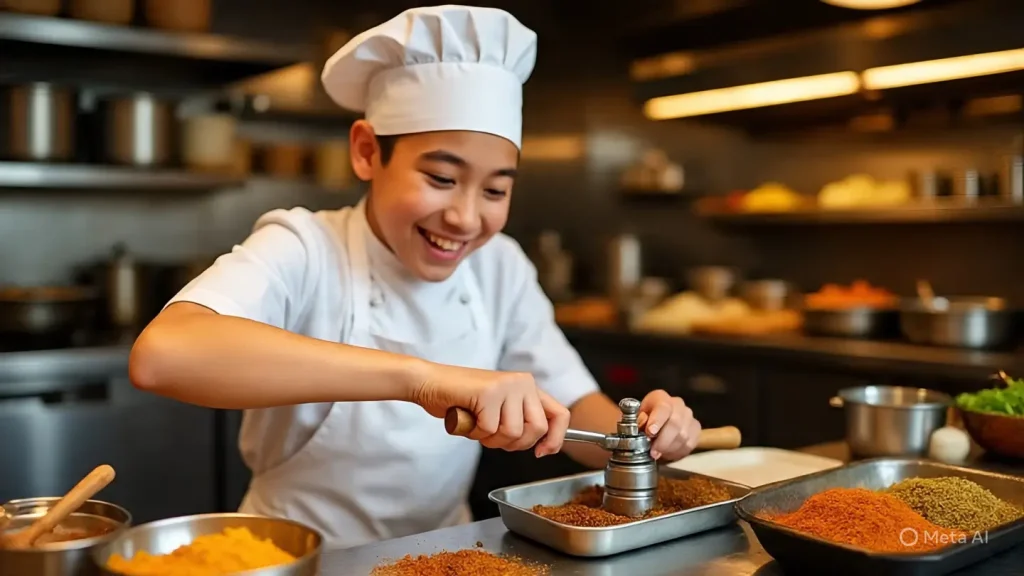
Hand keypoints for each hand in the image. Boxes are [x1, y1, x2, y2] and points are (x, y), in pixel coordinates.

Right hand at [411, 361, 570, 457]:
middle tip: (492, 435)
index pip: (560, 415)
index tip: (542, 453)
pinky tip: (466, 417)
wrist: (429, 383)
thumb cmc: (461, 400)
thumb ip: (520, 421)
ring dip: (490, 438)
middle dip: (514, 443)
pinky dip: (474, 432)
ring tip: (476, 423)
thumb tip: (544, 446)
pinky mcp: (489, 392)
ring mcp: (507, 385)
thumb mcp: (499, 410)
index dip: (555, 439)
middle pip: (536, 430)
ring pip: (513, 433)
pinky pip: (490, 429)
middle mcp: (523, 382)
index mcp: (528, 386)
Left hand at [639, 389, 700, 461]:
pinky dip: (677, 452)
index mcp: (660, 397)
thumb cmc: (642, 422)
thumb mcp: (633, 420)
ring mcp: (689, 417)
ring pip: (683, 436)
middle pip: (675, 423)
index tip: (650, 433)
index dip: (657, 421)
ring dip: (669, 449)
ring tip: (657, 453)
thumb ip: (636, 422)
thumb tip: (642, 426)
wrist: (653, 426)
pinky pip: (689, 444)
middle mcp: (678, 404)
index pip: (663, 407)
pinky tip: (667, 453)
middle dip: (663, 441)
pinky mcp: (695, 430)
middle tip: (652, 452)